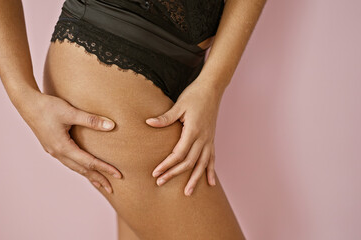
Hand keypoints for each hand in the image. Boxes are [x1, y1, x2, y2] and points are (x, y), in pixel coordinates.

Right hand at [17, 91, 121, 193]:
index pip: (89, 162)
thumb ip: (91, 120)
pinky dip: (79, 167)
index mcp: (63, 147)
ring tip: (100, 182)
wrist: (26, 103)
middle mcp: (57, 152)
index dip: (105, 169)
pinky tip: (83, 168)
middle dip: (97, 178)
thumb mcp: (71, 112)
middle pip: (82, 170)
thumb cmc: (48, 106)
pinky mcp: (51, 146)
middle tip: (111, 188)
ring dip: (88, 175)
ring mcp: (53, 151)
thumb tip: (112, 126)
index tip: (118, 175)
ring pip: (74, 167)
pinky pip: (68, 162)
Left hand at [145, 78, 223, 195]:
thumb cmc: (194, 95)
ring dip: (195, 179)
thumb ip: (165, 118)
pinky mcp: (211, 139)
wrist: (212, 89)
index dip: (167, 165)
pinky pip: (212, 159)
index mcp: (193, 131)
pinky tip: (210, 183)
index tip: (156, 173)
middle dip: (175, 174)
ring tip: (187, 192)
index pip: (178, 154)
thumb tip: (148, 123)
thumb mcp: (178, 105)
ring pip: (202, 164)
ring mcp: (209, 140)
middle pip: (189, 162)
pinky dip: (211, 171)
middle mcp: (203, 138)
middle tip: (161, 183)